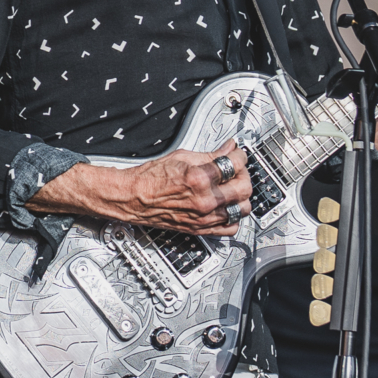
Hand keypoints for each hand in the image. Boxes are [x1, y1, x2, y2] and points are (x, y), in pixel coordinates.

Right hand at [30, 140, 252, 235]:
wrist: (133, 198)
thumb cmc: (150, 178)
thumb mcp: (182, 157)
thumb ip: (210, 154)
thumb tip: (228, 148)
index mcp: (200, 178)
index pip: (235, 163)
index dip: (239, 155)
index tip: (237, 153)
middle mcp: (205, 200)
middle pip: (244, 188)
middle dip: (244, 175)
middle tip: (238, 170)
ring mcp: (204, 217)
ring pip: (242, 208)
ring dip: (242, 196)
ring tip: (234, 188)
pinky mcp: (201, 229)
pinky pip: (231, 228)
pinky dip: (234, 217)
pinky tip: (228, 207)